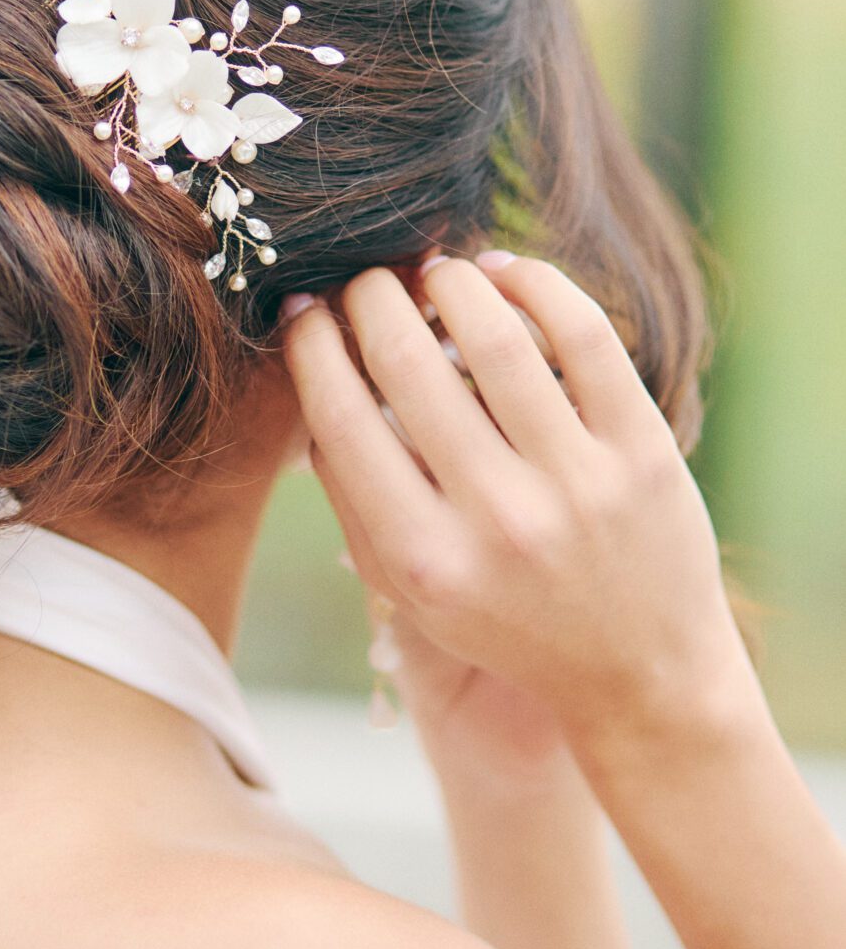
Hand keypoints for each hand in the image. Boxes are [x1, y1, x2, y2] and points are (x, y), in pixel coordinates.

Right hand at [283, 254, 749, 752]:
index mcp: (425, 559)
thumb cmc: (509, 621)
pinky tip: (504, 276)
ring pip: (493, 336)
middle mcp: (499, 521)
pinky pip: (583, 335)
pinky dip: (534, 284)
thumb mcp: (412, 591)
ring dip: (448, 282)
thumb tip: (313, 383)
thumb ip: (356, 500)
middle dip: (371, 297)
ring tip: (434, 274)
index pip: (341, 419)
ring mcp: (578, 483)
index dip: (312, 344)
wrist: (641, 675)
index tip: (305, 309)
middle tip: (367, 279)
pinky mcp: (643, 451)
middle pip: (407, 363)